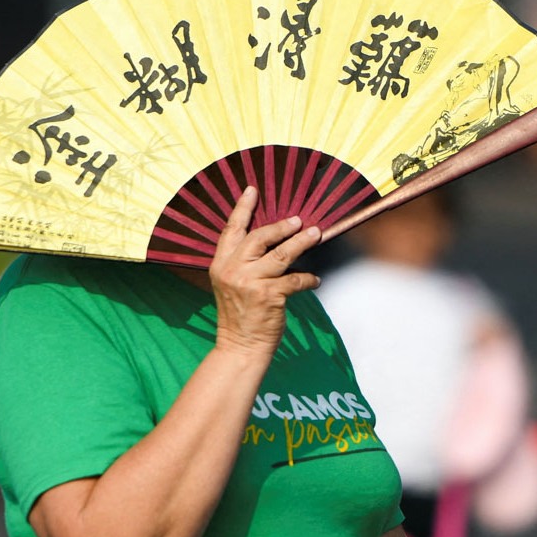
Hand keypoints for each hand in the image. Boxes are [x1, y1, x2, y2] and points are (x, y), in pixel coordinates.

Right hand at [210, 187, 320, 359]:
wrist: (240, 346)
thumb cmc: (240, 316)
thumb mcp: (231, 285)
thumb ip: (242, 264)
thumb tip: (271, 242)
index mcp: (220, 265)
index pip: (231, 230)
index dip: (242, 209)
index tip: (252, 190)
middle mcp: (233, 270)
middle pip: (260, 237)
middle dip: (281, 226)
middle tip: (298, 220)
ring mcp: (251, 283)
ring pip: (282, 254)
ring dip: (302, 243)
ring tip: (315, 234)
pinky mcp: (269, 296)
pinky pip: (295, 279)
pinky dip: (308, 278)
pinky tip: (315, 280)